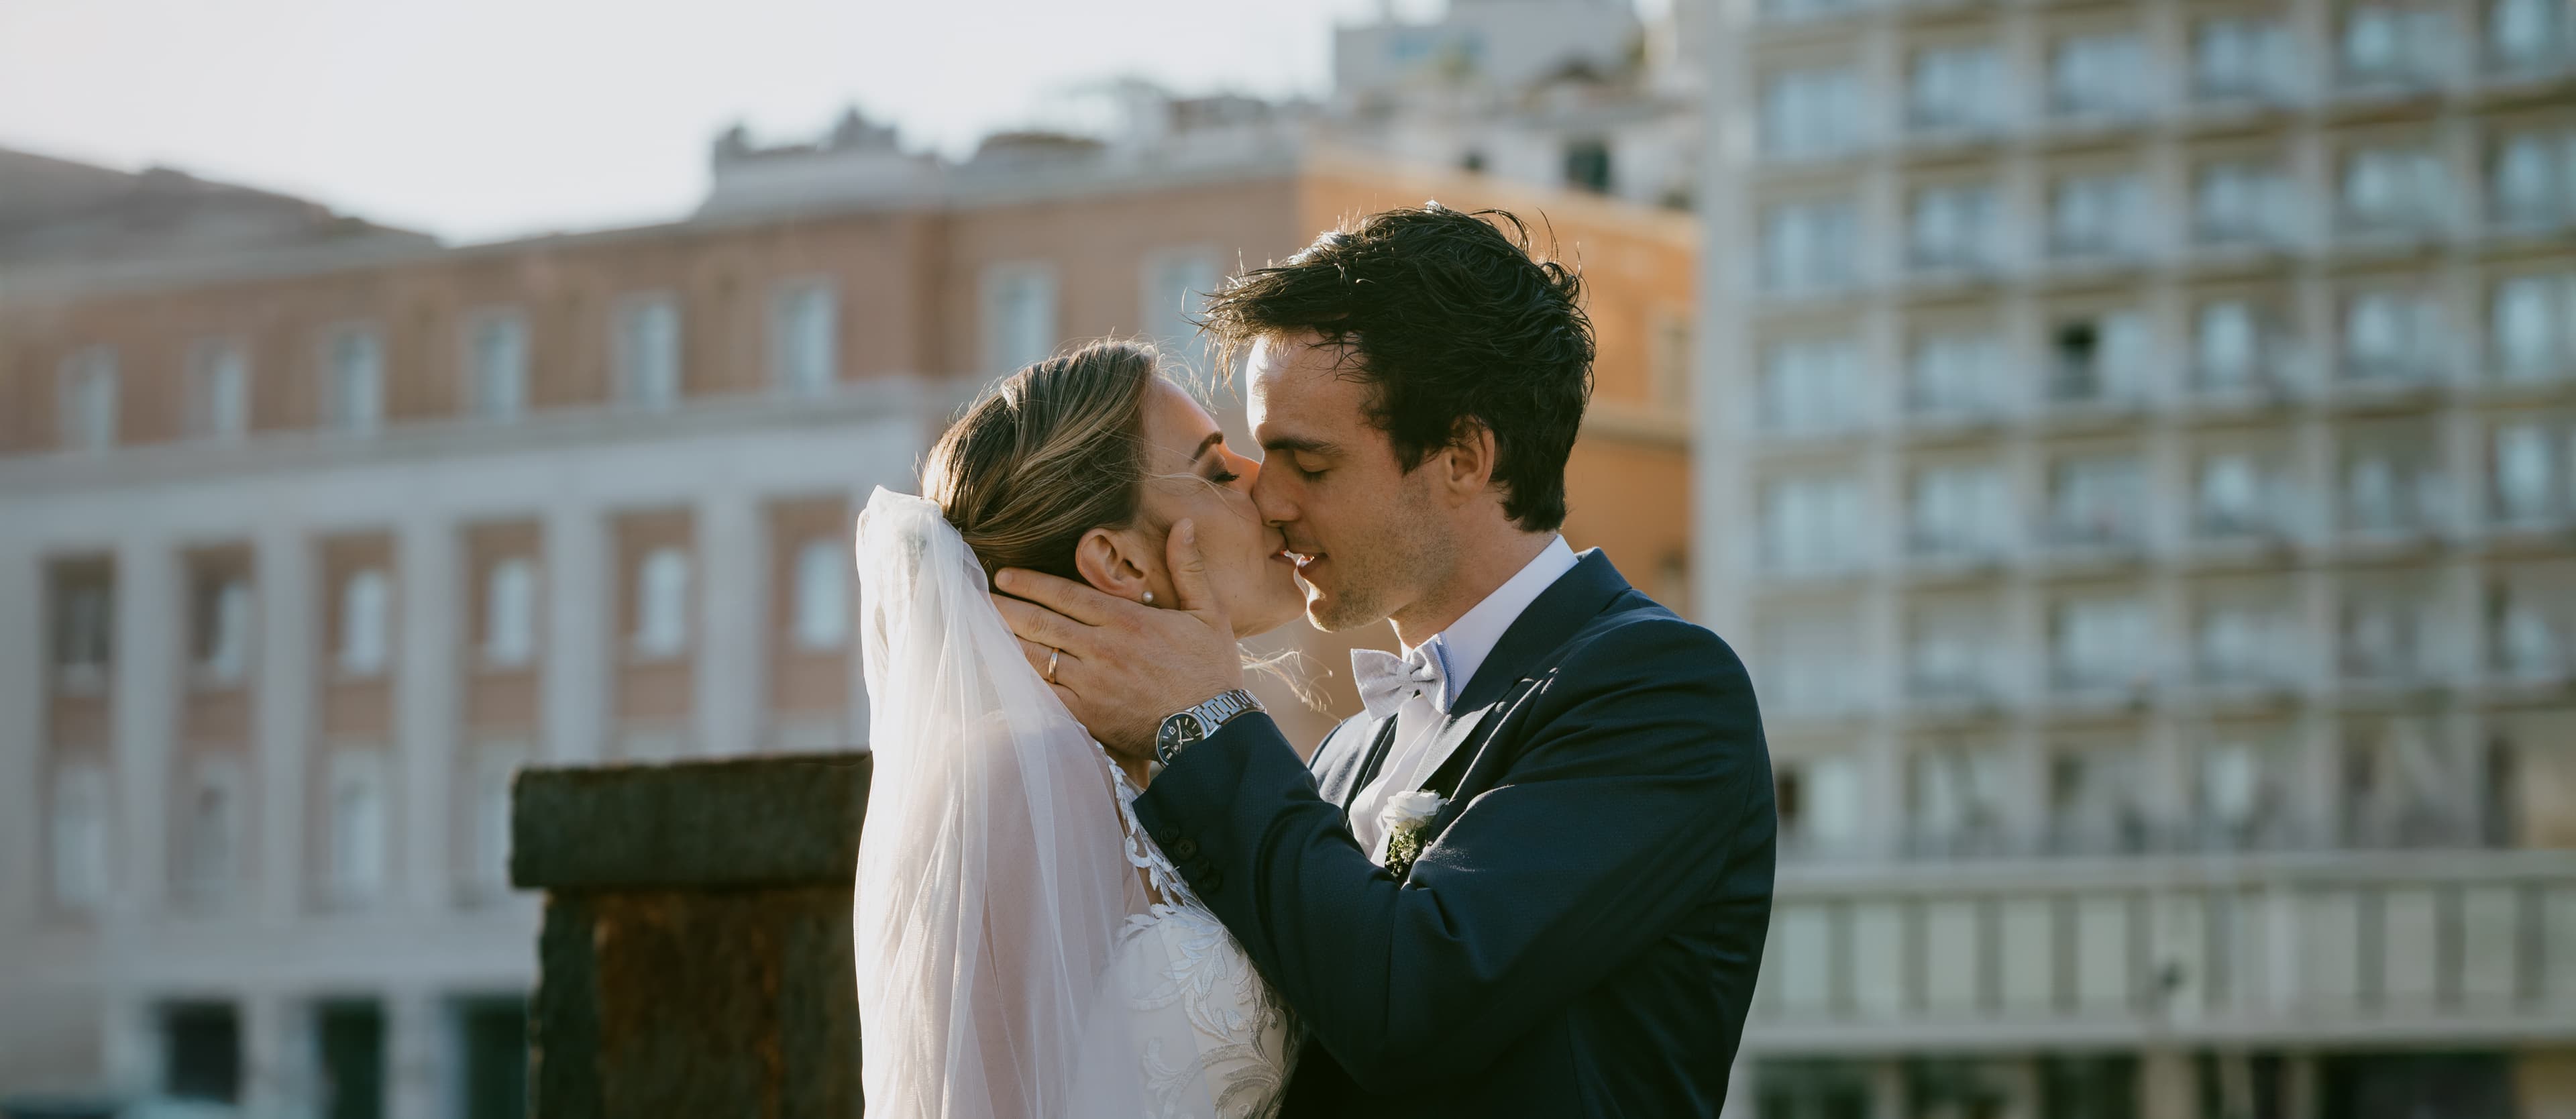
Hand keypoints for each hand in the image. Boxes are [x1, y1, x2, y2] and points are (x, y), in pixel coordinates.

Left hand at [992, 520, 1246, 760]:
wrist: (1214, 731)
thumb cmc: (1212, 671)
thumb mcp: (1210, 613)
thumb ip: (1189, 568)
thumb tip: (1184, 524)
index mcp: (1126, 621)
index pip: (1065, 595)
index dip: (1030, 582)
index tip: (1004, 574)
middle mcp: (1102, 649)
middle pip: (1040, 622)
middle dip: (1005, 607)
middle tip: (977, 595)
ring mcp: (1090, 684)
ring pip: (1035, 657)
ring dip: (1005, 640)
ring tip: (979, 628)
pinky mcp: (1087, 716)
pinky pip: (1042, 696)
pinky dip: (1017, 683)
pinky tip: (1000, 673)